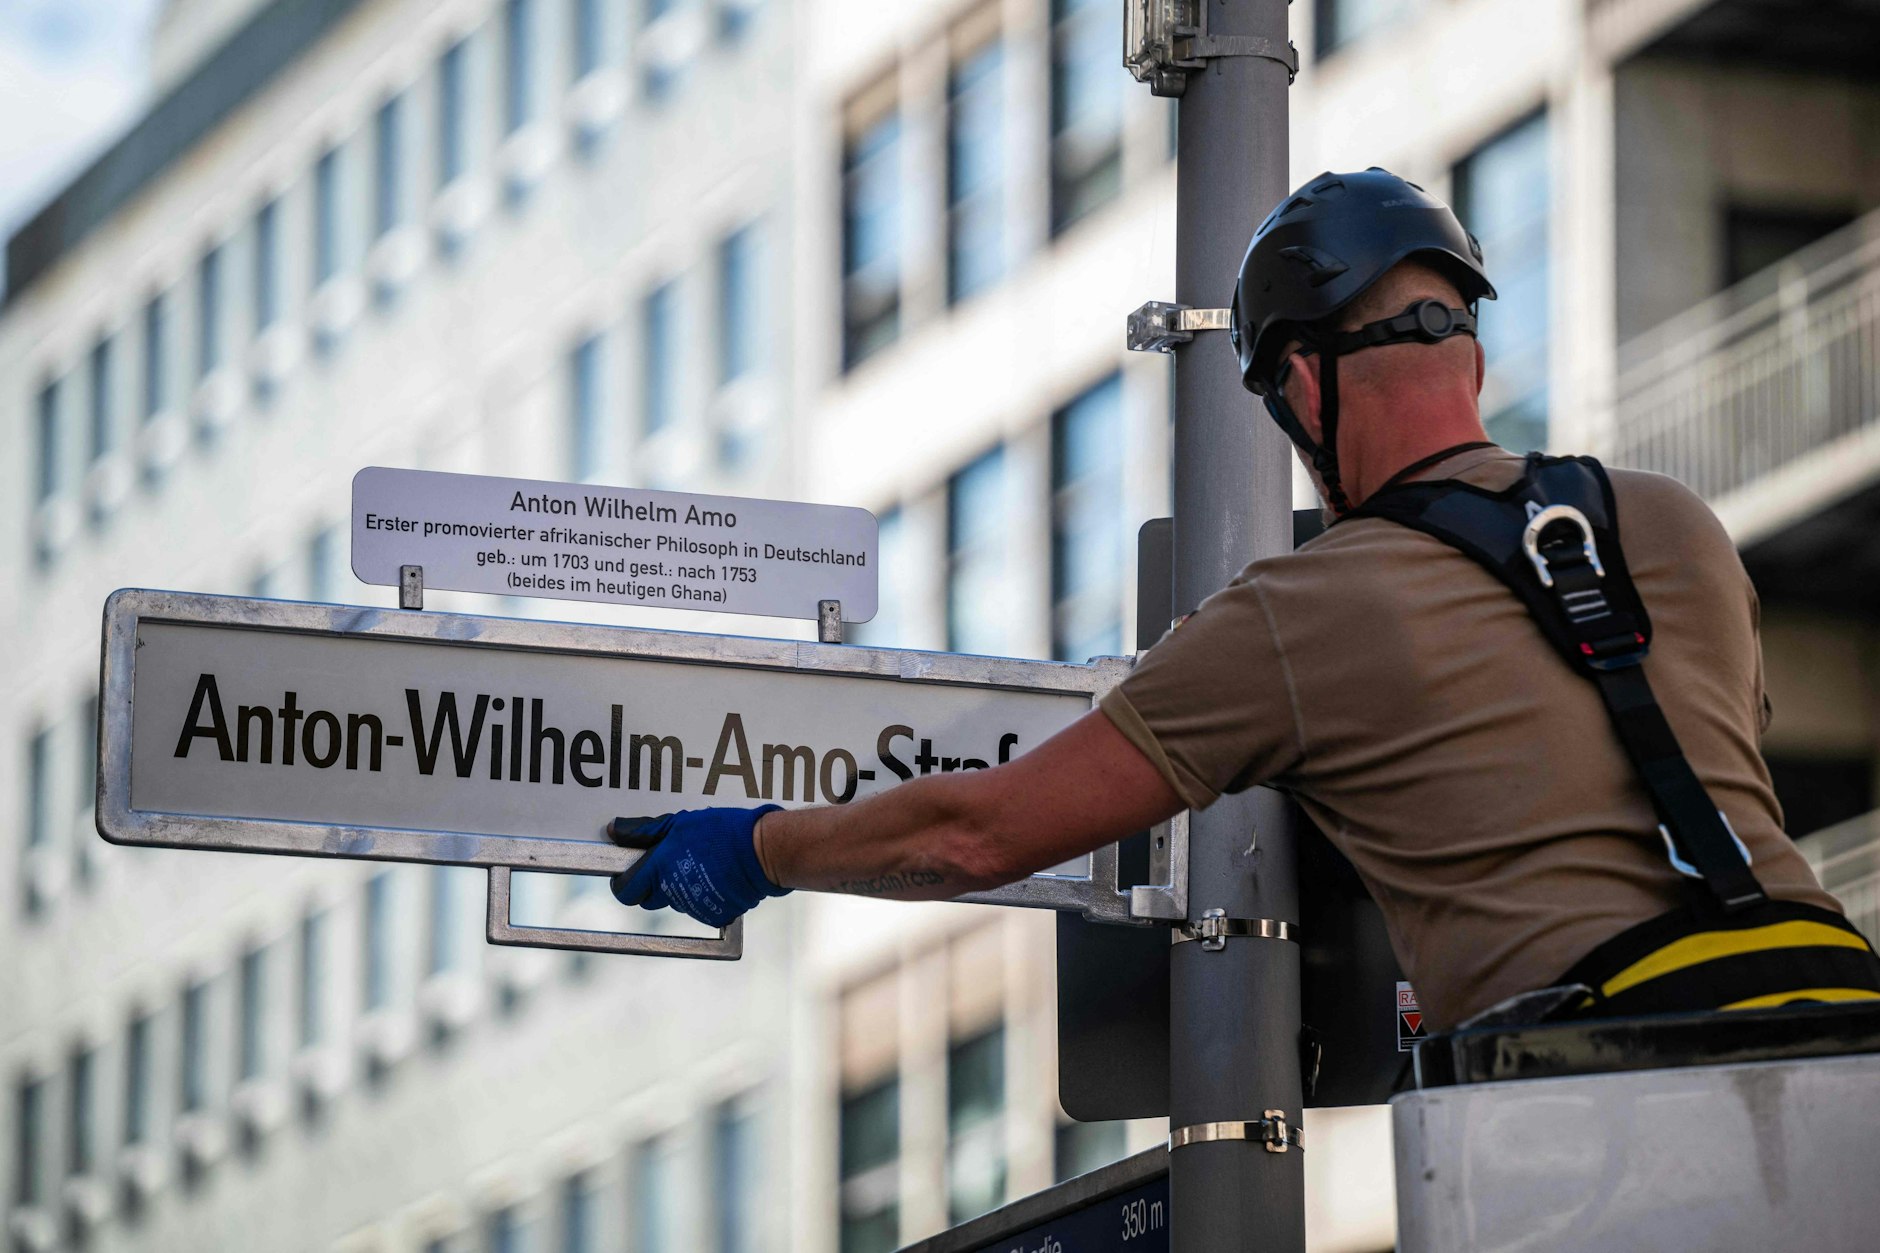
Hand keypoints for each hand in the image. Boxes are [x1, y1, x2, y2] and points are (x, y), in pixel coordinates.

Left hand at [608, 806, 787, 928]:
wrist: (761, 852)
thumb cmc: (723, 832)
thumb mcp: (680, 822)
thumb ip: (644, 830)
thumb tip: (615, 831)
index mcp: (659, 868)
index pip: (625, 890)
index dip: (624, 882)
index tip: (629, 873)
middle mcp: (672, 891)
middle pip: (648, 898)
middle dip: (652, 885)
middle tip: (669, 864)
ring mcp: (692, 906)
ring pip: (675, 901)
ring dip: (680, 887)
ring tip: (702, 864)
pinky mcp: (712, 915)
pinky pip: (698, 908)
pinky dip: (703, 896)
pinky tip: (716, 877)